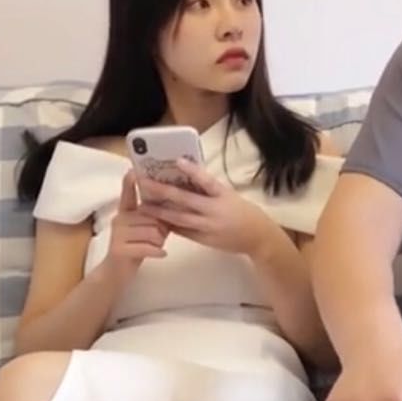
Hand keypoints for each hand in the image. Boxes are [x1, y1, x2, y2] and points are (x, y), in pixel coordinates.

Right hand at [105, 171, 168, 271]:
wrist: (116, 272)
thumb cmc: (136, 247)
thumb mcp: (142, 228)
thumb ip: (151, 216)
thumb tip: (170, 204)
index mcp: (125, 212)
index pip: (128, 194)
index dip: (130, 183)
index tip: (133, 171)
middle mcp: (120, 219)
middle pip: (152, 217)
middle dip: (162, 229)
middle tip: (158, 238)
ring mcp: (118, 234)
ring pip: (153, 232)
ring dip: (160, 242)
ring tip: (155, 246)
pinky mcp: (120, 249)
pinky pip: (148, 247)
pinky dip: (158, 252)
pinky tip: (161, 254)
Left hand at [136, 158, 270, 255]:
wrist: (257, 237)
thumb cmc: (243, 211)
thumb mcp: (229, 195)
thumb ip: (209, 188)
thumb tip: (186, 176)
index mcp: (223, 195)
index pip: (207, 180)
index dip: (192, 170)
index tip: (178, 161)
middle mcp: (214, 210)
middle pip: (185, 200)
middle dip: (163, 191)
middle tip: (145, 183)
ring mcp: (207, 226)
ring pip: (179, 218)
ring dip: (160, 211)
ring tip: (144, 205)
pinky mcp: (203, 239)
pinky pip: (182, 231)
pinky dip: (169, 224)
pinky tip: (155, 220)